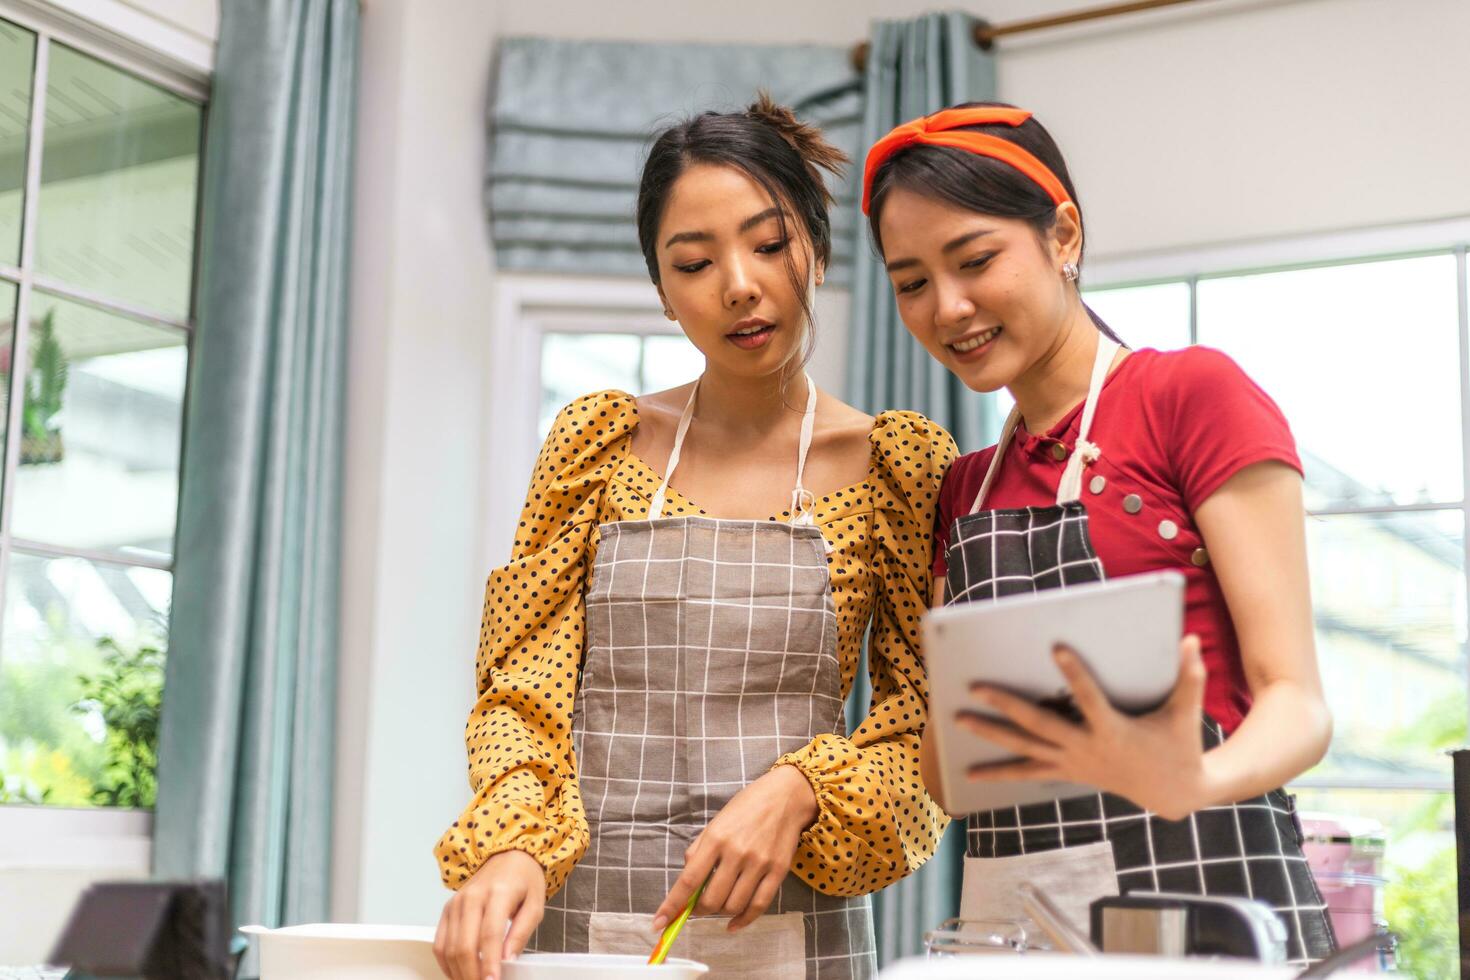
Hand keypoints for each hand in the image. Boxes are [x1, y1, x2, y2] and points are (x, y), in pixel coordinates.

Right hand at [433, 849, 545, 979]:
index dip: (489, 963)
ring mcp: (456, 903)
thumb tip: (507, 961)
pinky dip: (446, 963)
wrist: (507, 857)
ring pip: (449, 948)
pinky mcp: (447, 910)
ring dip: (458, 973)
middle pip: (464, 945)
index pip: (489, 934)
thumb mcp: (535, 905)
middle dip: (471, 974)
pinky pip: (440, 943)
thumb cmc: (524, 881)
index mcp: (498, 893)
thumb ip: (521, 933)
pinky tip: (459, 974)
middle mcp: (472, 897)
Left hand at [653, 764, 817, 932]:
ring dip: (720, 912)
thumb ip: (699, 850)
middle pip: (711, 899)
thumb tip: (687, 881)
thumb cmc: (747, 806)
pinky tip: (734, 924)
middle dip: (699, 910)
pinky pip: (759, 906)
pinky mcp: (778, 872)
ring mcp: (759, 864)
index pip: (689, 880)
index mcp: (716, 838)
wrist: (786, 796)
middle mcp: (737, 852)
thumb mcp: (716, 822)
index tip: (660, 922)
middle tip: (697, 907)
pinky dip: (743, 920)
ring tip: (718, 905)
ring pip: (733, 906)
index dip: (672, 905)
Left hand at [960, 636, 1212, 820]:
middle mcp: (1086, 748)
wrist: (1174, 794)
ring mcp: (1072, 763)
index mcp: (1113, 731)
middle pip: (1038, 725)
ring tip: (957, 720)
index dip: (1074, 673)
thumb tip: (1191, 639)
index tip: (1056, 647)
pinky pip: (1027, 773)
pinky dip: (999, 773)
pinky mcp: (1067, 773)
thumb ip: (1190, 677)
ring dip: (990, 735)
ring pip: (1024, 749)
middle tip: (975, 687)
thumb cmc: (1179, 746)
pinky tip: (970, 774)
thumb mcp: (1186, 713)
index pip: (1089, 698)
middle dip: (1005, 705)